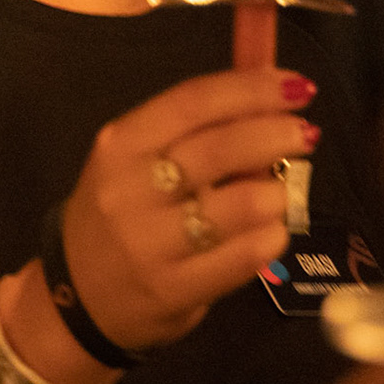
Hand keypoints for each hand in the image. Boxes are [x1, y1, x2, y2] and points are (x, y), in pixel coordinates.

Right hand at [60, 67, 319, 351]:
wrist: (77, 296)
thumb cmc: (120, 213)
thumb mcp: (135, 161)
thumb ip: (194, 133)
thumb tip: (269, 100)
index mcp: (121, 144)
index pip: (194, 102)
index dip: (253, 89)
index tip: (297, 87)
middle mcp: (131, 190)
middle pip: (221, 149)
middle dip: (276, 134)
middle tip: (306, 134)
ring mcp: (151, 244)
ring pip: (242, 204)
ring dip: (278, 192)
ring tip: (282, 192)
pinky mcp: (174, 290)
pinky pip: (246, 256)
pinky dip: (273, 236)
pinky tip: (272, 230)